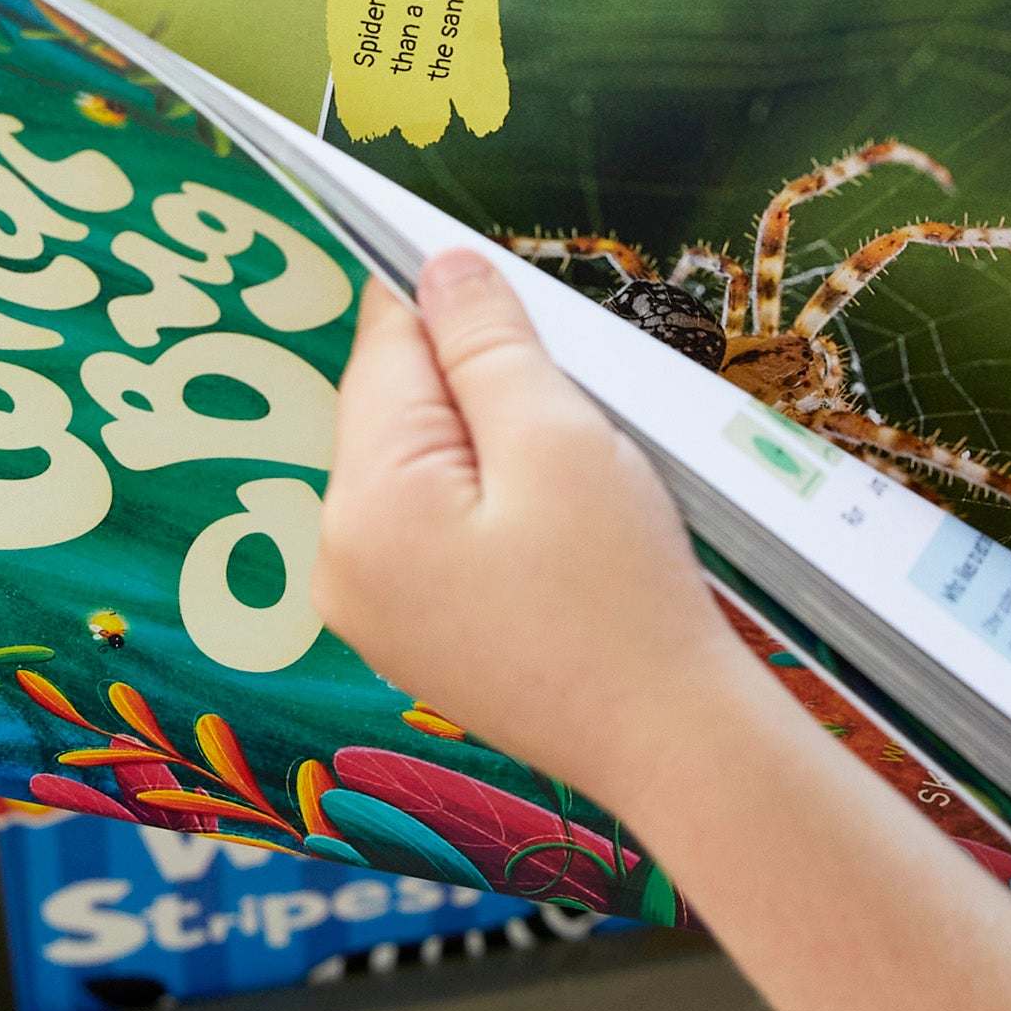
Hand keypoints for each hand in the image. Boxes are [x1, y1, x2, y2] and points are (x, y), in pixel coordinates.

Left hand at [315, 252, 734, 793]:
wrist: (672, 743)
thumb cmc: (624, 597)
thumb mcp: (559, 438)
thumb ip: (487, 343)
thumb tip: (439, 266)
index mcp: (362, 505)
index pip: (385, 348)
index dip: (455, 310)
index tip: (523, 305)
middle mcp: (339, 560)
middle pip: (395, 408)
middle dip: (477, 389)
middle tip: (574, 416)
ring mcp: (371, 608)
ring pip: (418, 466)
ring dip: (489, 447)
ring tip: (572, 486)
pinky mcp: (413, 635)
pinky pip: (434, 528)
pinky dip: (490, 505)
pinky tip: (555, 534)